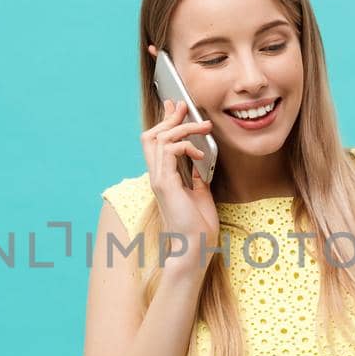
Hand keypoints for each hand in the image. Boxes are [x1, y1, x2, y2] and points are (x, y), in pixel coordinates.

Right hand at [141, 96, 219, 272]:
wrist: (196, 249)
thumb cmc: (198, 228)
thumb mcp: (200, 195)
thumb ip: (196, 178)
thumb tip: (199, 163)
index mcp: (164, 179)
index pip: (157, 143)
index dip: (164, 122)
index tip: (176, 107)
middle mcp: (157, 177)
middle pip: (151, 136)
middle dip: (168, 117)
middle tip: (185, 106)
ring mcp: (159, 180)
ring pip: (158, 139)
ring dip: (181, 127)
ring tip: (203, 126)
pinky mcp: (165, 184)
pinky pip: (169, 151)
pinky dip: (185, 145)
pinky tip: (200, 153)